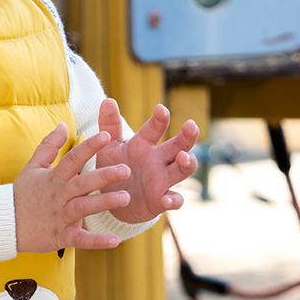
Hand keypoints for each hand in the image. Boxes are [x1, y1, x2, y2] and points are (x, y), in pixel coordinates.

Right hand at [14, 122, 132, 252]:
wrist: (3, 223)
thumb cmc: (21, 194)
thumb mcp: (32, 167)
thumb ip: (49, 146)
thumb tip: (63, 125)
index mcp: (53, 178)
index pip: (72, 159)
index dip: (88, 147)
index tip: (106, 136)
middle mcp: (58, 195)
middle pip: (82, 183)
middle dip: (104, 175)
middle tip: (126, 169)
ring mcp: (59, 216)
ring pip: (83, 207)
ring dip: (104, 203)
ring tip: (125, 198)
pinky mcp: (60, 236)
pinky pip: (80, 239)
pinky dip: (96, 241)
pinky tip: (114, 240)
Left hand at [96, 98, 198, 222]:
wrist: (113, 198)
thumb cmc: (114, 167)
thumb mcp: (108, 147)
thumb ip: (108, 125)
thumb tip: (108, 99)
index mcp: (144, 145)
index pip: (154, 129)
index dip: (159, 119)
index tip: (161, 109)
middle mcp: (158, 160)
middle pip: (178, 145)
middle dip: (187, 136)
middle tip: (191, 126)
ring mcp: (162, 180)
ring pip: (182, 170)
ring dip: (187, 163)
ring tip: (184, 157)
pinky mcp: (160, 200)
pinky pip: (174, 200)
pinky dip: (174, 200)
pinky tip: (167, 199)